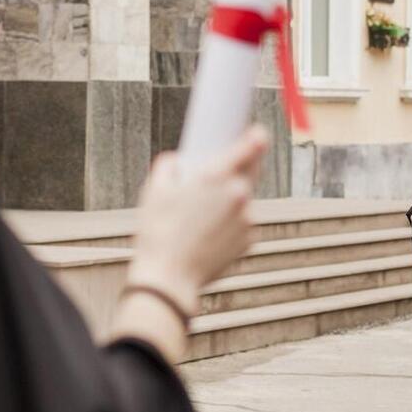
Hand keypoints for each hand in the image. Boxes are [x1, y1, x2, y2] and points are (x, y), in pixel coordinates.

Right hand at [125, 127, 266, 303]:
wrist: (168, 278)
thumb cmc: (157, 232)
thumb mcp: (154, 189)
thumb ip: (169, 164)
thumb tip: (177, 160)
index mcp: (217, 176)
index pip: (252, 145)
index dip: (256, 136)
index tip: (257, 133)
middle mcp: (239, 194)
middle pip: (250, 171)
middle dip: (238, 169)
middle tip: (215, 179)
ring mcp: (247, 219)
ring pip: (243, 200)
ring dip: (229, 201)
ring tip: (199, 218)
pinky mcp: (249, 241)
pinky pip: (241, 223)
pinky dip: (229, 224)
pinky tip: (206, 234)